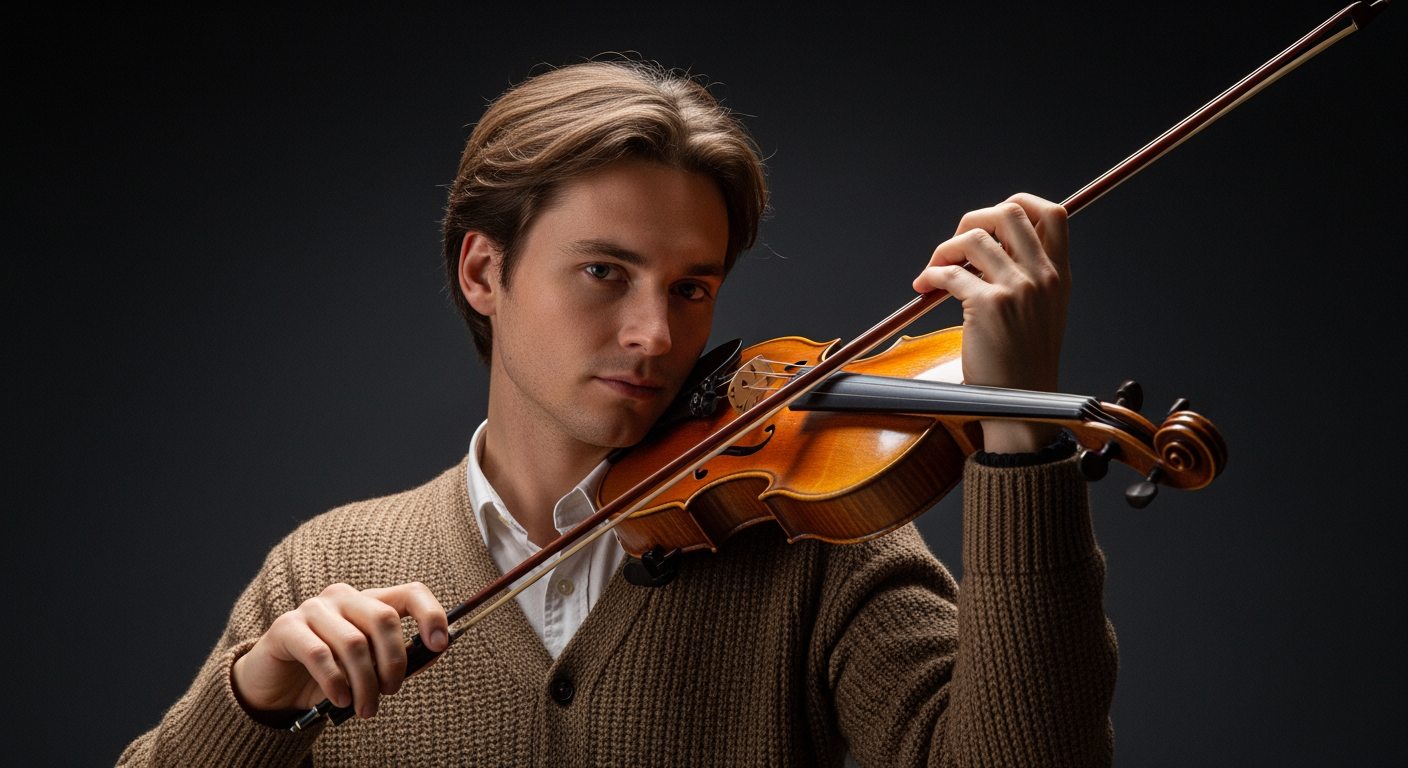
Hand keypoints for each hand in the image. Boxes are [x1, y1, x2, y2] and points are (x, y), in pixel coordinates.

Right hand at [231, 582, 448, 723]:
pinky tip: (340, 700)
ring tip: (366, 709)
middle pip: (383, 619)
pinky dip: (335, 682)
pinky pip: (319, 653)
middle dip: (394, 662)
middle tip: (390, 692)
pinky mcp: (287, 628)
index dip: (431, 615)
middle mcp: (343, 597)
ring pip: (354, 642)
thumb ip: (400, 658)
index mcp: (369, 602)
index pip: (411, 593)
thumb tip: (434, 651)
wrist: (275, 686)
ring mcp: (314, 609)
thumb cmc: (329, 674)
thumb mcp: (369, 667)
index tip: (440, 644)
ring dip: (365, 683)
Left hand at [912, 194, 1070, 452]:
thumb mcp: (1044, 313)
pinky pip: (950, 272)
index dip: (1018, 204)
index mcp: (1059, 275)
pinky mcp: (989, 305)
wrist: (1023, 405)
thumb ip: (1030, 278)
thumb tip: (991, 247)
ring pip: (974, 237)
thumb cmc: (1024, 364)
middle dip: (974, 219)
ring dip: (945, 248)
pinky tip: (925, 287)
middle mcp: (1043, 276)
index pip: (1053, 214)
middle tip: (956, 246)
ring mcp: (1018, 288)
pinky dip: (930, 274)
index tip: (990, 222)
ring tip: (935, 270)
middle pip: (1010, 211)